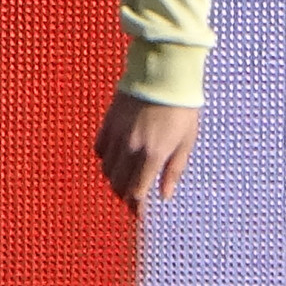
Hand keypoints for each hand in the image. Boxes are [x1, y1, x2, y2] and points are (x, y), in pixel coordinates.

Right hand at [96, 89, 198, 210]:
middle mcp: (131, 148)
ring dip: (114, 178)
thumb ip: (174, 170)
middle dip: (125, 195)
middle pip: (118, 184)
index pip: (137, 191)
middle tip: (133, 198)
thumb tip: (164, 195)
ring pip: (106, 169)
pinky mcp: (109, 121)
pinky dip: (105, 158)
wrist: (165, 73)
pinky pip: (99, 148)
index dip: (137, 206)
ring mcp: (117, 134)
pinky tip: (115, 158)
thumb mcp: (186, 141)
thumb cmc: (181, 107)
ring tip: (125, 178)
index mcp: (153, 155)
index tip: (140, 212)